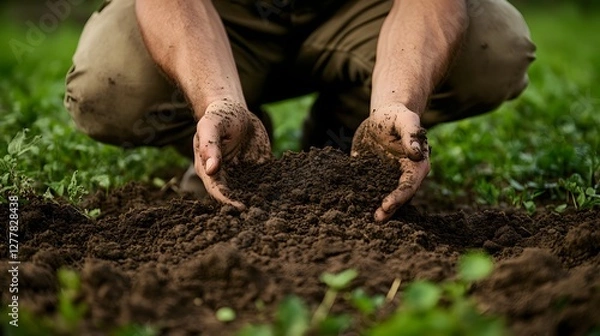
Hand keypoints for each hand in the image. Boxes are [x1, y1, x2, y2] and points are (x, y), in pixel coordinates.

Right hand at [194, 100, 271, 208]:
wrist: (236, 110)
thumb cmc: (218, 116)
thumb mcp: (210, 126)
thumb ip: (210, 146)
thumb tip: (211, 169)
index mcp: (209, 170)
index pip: (217, 190)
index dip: (227, 201)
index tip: (240, 209)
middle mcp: (226, 176)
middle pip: (234, 196)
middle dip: (246, 206)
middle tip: (260, 216)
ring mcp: (242, 174)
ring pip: (251, 192)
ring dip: (261, 201)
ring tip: (275, 212)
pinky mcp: (258, 169)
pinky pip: (267, 180)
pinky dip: (275, 187)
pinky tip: (287, 194)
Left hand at [351, 104, 429, 221]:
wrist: (382, 116)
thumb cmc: (398, 116)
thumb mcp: (405, 120)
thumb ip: (411, 135)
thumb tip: (416, 152)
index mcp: (416, 166)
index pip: (408, 185)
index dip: (398, 197)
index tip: (386, 205)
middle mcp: (402, 176)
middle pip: (397, 197)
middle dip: (388, 209)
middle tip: (376, 219)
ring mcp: (386, 178)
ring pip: (381, 196)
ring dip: (374, 208)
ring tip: (361, 218)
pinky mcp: (370, 177)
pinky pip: (365, 188)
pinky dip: (358, 196)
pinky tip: (347, 204)